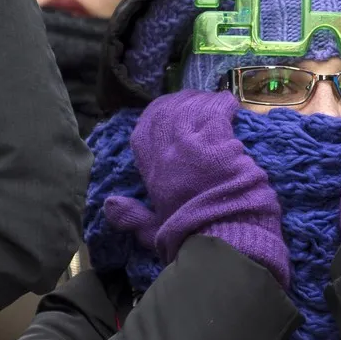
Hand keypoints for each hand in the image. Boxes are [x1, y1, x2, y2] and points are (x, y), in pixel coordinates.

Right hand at [102, 89, 290, 286]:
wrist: (219, 240)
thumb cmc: (187, 238)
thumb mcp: (151, 232)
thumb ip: (131, 217)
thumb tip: (110, 204)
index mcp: (152, 172)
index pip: (143, 133)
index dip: (153, 116)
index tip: (164, 110)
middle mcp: (167, 152)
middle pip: (168, 114)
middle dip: (179, 103)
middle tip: (193, 99)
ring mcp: (192, 144)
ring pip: (193, 110)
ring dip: (203, 102)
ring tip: (215, 100)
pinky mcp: (218, 142)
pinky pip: (217, 112)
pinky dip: (223, 104)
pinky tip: (230, 103)